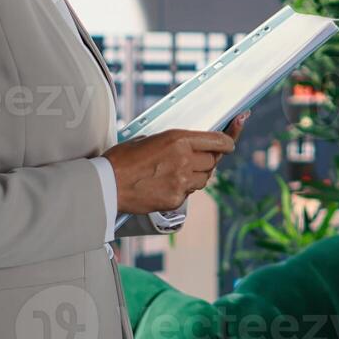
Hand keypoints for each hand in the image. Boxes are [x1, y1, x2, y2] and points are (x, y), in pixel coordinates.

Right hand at [103, 126, 236, 215]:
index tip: (231, 142)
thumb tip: (187, 145)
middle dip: (208, 159)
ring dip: (197, 175)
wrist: (107, 185)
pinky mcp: (176, 199)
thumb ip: (174, 142)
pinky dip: (183, 189)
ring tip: (177, 172)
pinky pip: (189, 193)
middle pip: (213, 161)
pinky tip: (166, 185)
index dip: (228, 140)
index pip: (217, 141)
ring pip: (204, 179)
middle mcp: (185, 160)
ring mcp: (182, 182)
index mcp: (179, 139)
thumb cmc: (123, 159)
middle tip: (196, 159)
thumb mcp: (150, 139)